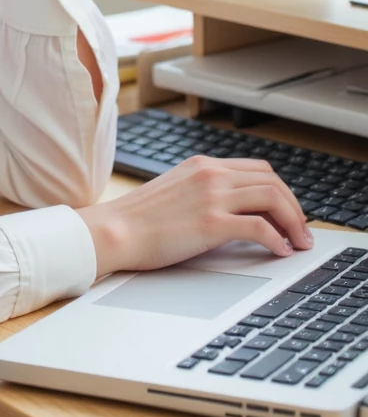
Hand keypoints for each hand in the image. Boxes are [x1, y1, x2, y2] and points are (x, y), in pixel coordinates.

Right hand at [75, 155, 314, 279]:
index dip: (282, 192)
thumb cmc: (138, 219)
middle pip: (273, 182)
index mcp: (203, 165)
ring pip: (273, 199)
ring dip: (294, 222)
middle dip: (295, 208)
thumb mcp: (175, 190)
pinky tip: (280, 251)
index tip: (289, 212)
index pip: (259, 169)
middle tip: (302, 231)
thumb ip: (202, 190)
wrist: (114, 230)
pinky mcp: (211, 223)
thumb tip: (232, 208)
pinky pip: (260, 227)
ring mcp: (212, 197)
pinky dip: (277, 240)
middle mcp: (211, 174)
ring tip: (298, 243)